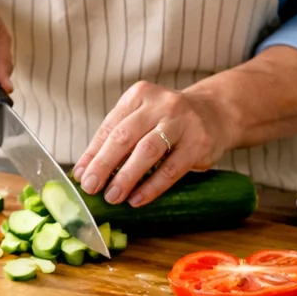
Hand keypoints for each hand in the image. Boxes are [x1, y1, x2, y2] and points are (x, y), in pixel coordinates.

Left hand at [71, 81, 232, 207]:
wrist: (216, 113)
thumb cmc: (169, 121)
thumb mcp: (143, 120)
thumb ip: (117, 139)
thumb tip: (84, 172)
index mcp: (139, 95)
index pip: (110, 126)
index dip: (92, 153)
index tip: (80, 176)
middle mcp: (160, 104)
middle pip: (124, 136)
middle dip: (104, 164)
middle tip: (90, 188)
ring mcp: (181, 122)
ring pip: (147, 150)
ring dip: (126, 176)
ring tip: (112, 196)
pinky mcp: (198, 143)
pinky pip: (171, 168)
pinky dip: (152, 186)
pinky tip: (137, 199)